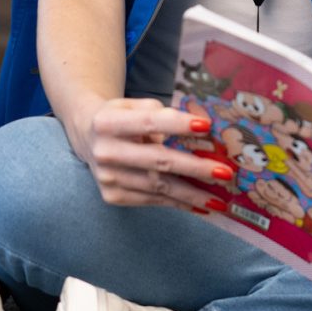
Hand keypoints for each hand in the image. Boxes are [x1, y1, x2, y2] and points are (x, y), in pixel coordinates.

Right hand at [78, 98, 235, 210]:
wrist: (87, 137)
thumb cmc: (120, 117)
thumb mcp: (133, 105)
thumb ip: (160, 114)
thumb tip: (199, 130)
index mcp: (107, 122)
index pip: (148, 122)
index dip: (177, 124)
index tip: (207, 126)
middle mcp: (105, 151)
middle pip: (158, 160)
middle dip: (195, 168)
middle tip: (225, 173)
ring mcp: (108, 177)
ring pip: (158, 186)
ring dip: (192, 194)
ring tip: (219, 200)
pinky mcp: (112, 196)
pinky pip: (151, 200)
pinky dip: (177, 203)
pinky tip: (199, 206)